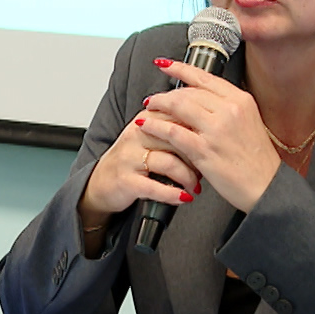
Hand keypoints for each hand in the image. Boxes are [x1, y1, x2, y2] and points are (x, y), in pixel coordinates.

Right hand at [80, 96, 201, 227]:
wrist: (101, 183)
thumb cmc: (132, 160)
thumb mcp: (150, 135)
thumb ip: (173, 126)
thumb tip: (208, 127)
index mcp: (146, 118)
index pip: (179, 116)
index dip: (200, 131)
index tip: (213, 143)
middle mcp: (137, 134)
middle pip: (178, 138)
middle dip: (198, 156)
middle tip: (208, 168)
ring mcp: (130, 157)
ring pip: (170, 162)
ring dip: (189, 177)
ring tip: (196, 186)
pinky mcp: (126, 180)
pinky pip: (155, 187)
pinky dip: (174, 194)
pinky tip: (183, 198)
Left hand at [133, 58, 283, 212]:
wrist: (266, 186)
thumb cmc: (257, 160)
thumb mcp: (249, 122)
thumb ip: (228, 108)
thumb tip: (202, 98)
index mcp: (241, 100)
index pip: (204, 77)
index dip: (180, 68)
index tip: (165, 65)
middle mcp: (230, 110)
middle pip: (188, 91)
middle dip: (166, 94)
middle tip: (153, 99)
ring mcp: (217, 129)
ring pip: (178, 106)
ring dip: (158, 105)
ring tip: (148, 108)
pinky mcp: (205, 149)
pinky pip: (172, 132)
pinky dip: (155, 126)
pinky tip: (145, 125)